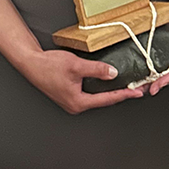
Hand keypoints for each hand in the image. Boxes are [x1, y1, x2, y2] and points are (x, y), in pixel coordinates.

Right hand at [21, 49, 143, 114]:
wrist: (31, 63)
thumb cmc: (49, 66)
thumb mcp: (76, 65)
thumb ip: (96, 70)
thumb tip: (113, 73)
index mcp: (78, 102)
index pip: (107, 99)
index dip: (124, 94)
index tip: (137, 92)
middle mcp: (75, 105)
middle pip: (104, 101)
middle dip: (120, 94)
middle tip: (136, 88)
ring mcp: (72, 101)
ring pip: (96, 97)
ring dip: (111, 91)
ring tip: (126, 85)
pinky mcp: (69, 94)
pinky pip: (89, 93)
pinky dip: (100, 88)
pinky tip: (107, 81)